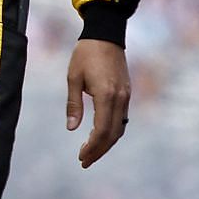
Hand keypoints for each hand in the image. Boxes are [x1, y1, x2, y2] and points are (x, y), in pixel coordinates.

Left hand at [66, 38, 129, 167]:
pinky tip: (100, 137)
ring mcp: (126, 96)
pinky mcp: (127, 94)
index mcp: (106, 95)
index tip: (81, 157)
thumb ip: (73, 104)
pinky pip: (122, 118)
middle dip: (99, 150)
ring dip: (106, 143)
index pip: (102, 130)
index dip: (93, 146)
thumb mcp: (73, 78)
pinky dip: (112, 131)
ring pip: (120, 128)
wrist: (106, 36)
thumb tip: (71, 128)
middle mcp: (120, 98)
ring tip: (91, 154)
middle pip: (113, 134)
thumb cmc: (85, 55)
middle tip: (84, 162)